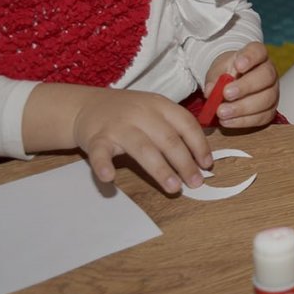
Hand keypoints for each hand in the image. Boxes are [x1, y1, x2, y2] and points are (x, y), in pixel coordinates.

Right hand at [70, 89, 212, 193]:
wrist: (85, 106)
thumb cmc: (128, 113)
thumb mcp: (154, 111)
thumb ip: (174, 129)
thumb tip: (199, 159)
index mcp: (160, 105)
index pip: (186, 124)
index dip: (199, 145)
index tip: (207, 164)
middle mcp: (141, 113)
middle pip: (168, 139)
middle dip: (185, 163)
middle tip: (196, 182)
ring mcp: (118, 126)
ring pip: (143, 148)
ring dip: (161, 170)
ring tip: (173, 188)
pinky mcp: (96, 138)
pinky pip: (100, 153)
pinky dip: (104, 165)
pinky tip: (110, 178)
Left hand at [205, 42, 278, 128]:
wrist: (232, 84)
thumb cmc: (226, 74)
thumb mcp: (217, 71)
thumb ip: (214, 79)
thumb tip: (212, 91)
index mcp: (257, 55)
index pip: (258, 51)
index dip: (250, 58)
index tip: (238, 66)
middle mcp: (269, 72)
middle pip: (266, 76)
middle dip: (246, 87)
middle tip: (226, 94)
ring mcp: (273, 91)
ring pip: (266, 99)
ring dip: (242, 108)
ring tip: (221, 112)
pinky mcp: (270, 110)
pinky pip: (262, 117)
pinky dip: (243, 121)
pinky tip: (227, 121)